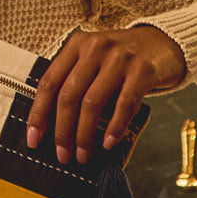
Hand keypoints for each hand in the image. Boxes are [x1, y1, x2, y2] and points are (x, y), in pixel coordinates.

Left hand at [27, 26, 186, 164]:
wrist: (163, 43)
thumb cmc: (122, 58)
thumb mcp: (93, 60)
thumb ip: (75, 81)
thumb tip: (53, 125)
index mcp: (76, 45)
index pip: (49, 82)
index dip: (39, 113)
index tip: (33, 138)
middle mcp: (95, 48)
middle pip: (69, 95)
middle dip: (62, 130)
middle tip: (62, 154)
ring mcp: (120, 58)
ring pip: (92, 102)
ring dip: (84, 134)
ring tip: (82, 154)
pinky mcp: (142, 70)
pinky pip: (124, 104)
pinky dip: (114, 127)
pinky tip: (108, 142)